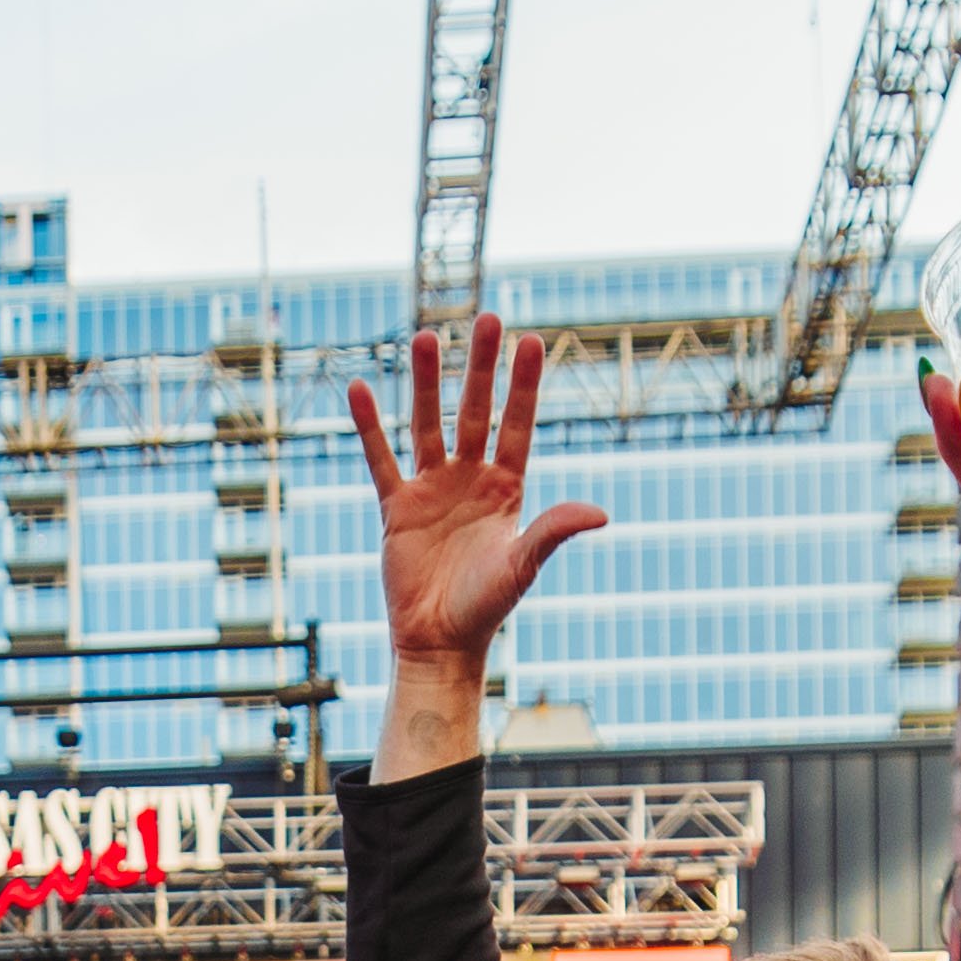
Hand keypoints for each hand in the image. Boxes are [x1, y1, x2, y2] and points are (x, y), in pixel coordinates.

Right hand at [348, 315, 609, 675]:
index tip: (531, 341)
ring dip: (427, 382)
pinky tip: (360, 389)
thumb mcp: (523, 567)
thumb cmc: (486, 608)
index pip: (517, 425)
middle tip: (487, 318)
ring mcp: (432, 490)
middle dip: (480, 367)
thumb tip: (600, 513)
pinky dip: (370, 427)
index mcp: (507, 490)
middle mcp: (470, 480)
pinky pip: (381, 460)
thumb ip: (555, 532)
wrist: (438, 642)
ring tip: (427, 335)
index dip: (523, 385)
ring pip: (428, 424)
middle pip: (474, 411)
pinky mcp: (396, 508)